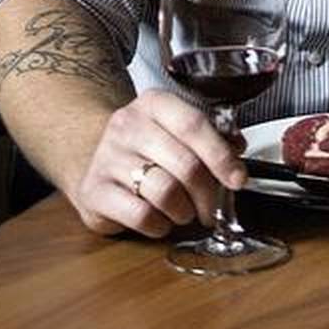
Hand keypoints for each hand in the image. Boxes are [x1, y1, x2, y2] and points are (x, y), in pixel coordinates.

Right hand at [68, 89, 247, 237]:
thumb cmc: (144, 146)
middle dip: (207, 194)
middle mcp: (127, 126)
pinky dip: (159, 225)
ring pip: (165, 192)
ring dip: (184, 211)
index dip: (221, 156)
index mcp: (153, 104)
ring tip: (183, 212)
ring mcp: (107, 158)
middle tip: (211, 208)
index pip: (194, 125)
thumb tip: (237, 150)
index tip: (237, 178)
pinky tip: (160, 220)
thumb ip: (210, 137)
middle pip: (185, 164)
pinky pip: (141, 215)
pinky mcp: (94, 191)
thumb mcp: (175, 130)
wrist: (91, 156)